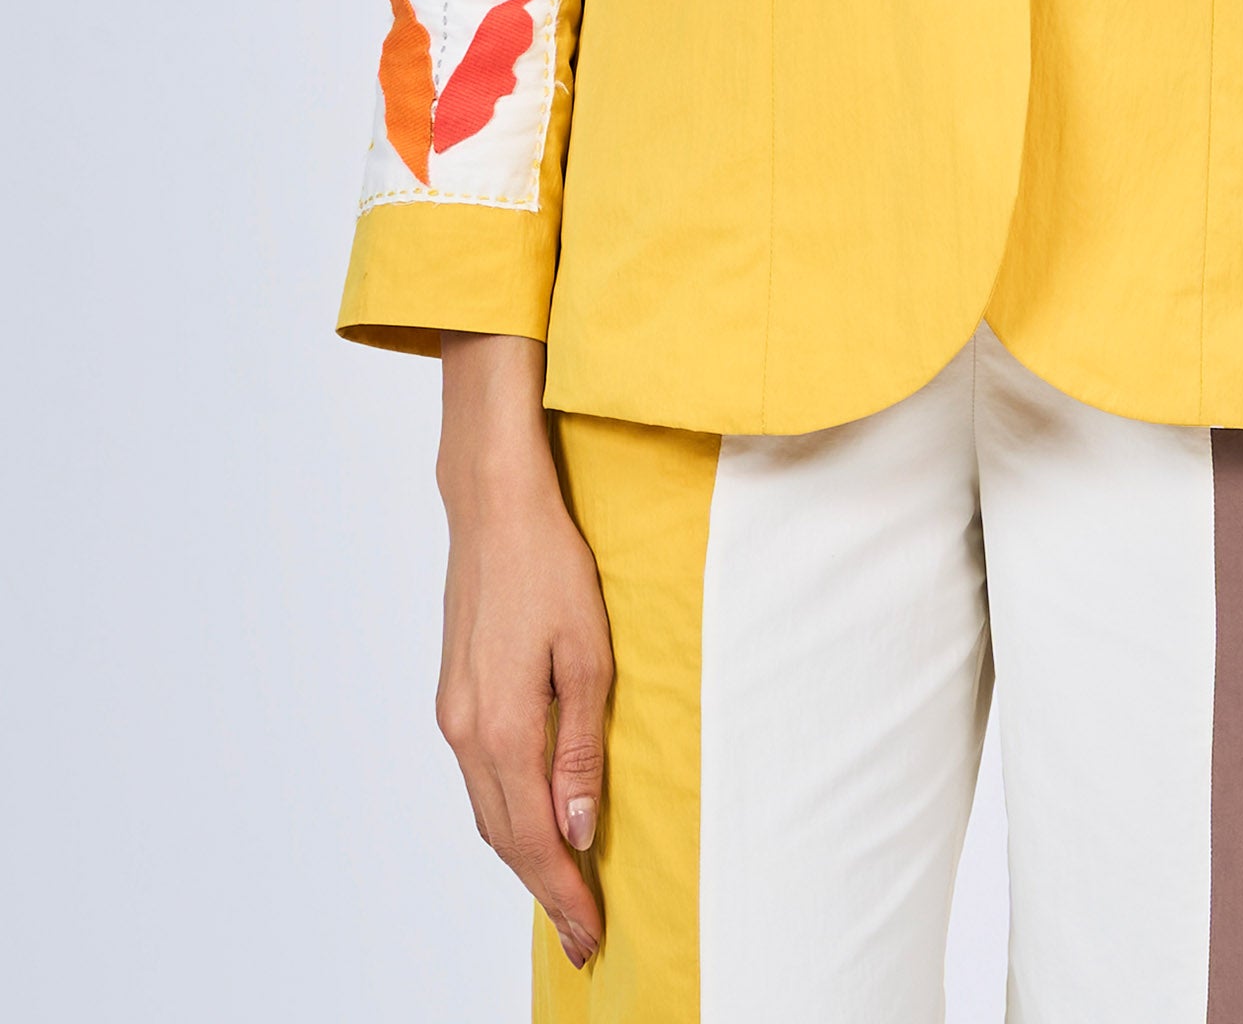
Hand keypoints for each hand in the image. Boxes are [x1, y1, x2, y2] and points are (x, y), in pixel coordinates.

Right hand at [433, 334, 611, 972]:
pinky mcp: (453, 696)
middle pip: (503, 837)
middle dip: (544, 889)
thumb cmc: (549, 568)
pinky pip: (479, 779)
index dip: (563, 893)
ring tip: (564, 890)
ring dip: (522, 856)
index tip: (591, 935)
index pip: (534, 839)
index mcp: (501, 729)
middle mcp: (466, 732)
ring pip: (486, 811)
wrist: (494, 507)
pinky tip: (533, 822)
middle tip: (582, 933)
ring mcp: (453, 714)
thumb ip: (579, 751)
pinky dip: (506, 815)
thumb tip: (578, 831)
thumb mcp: (587, 657)